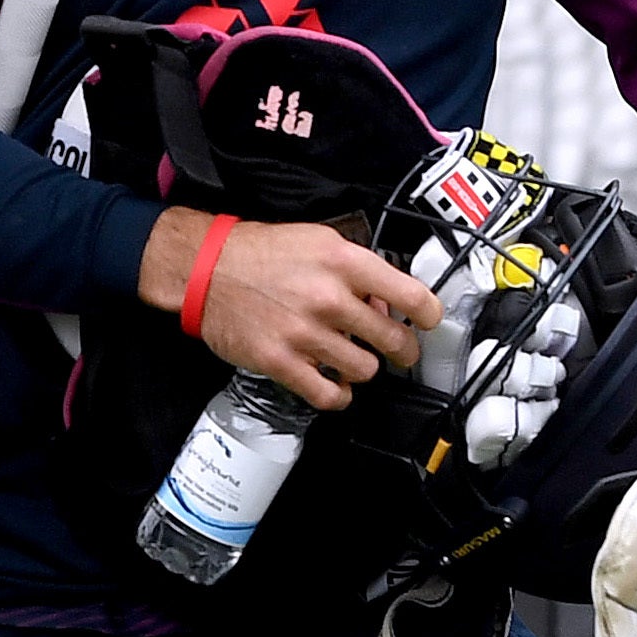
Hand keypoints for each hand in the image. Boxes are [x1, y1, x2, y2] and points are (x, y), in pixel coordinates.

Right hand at [140, 210, 438, 411]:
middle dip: (401, 349)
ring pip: (365, 370)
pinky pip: (330, 395)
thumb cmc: (262, 253)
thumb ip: (357, 269)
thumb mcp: (318, 241)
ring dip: (364, 369)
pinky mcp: (281, 361)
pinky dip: (339, 395)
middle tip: (397, 350)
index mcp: (343, 262)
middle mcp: (329, 298)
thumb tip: (384, 303)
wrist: (207, 269)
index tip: (428, 321)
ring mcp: (305, 333)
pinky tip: (335, 385)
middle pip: (394, 341)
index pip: (410, 295)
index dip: (429, 314)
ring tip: (353, 361)